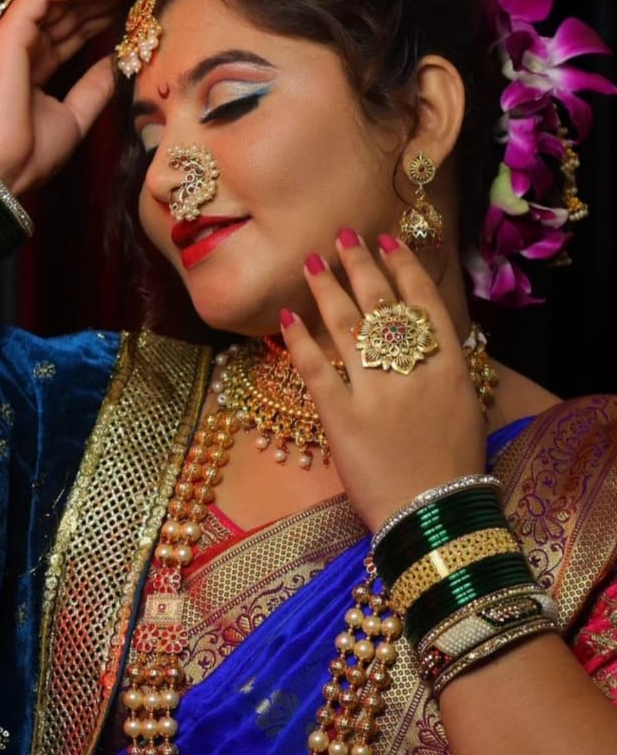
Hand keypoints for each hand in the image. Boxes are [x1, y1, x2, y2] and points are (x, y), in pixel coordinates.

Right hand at [0, 0, 149, 196]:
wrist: (4, 171)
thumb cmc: (31, 155)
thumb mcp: (77, 114)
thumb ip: (97, 85)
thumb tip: (121, 60)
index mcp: (35, 62)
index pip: (74, 25)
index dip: (107, 11)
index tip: (144, 3)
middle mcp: (22, 43)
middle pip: (71, 4)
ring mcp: (13, 34)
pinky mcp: (9, 30)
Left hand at [280, 231, 486, 533]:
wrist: (435, 518)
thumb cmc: (454, 468)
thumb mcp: (466, 410)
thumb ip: (447, 370)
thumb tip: (429, 338)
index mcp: (448, 367)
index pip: (422, 302)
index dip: (401, 266)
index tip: (386, 240)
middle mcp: (411, 371)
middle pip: (381, 303)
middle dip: (359, 264)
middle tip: (342, 236)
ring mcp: (375, 394)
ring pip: (345, 326)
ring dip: (326, 289)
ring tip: (312, 264)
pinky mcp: (342, 420)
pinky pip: (316, 370)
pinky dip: (299, 341)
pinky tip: (286, 318)